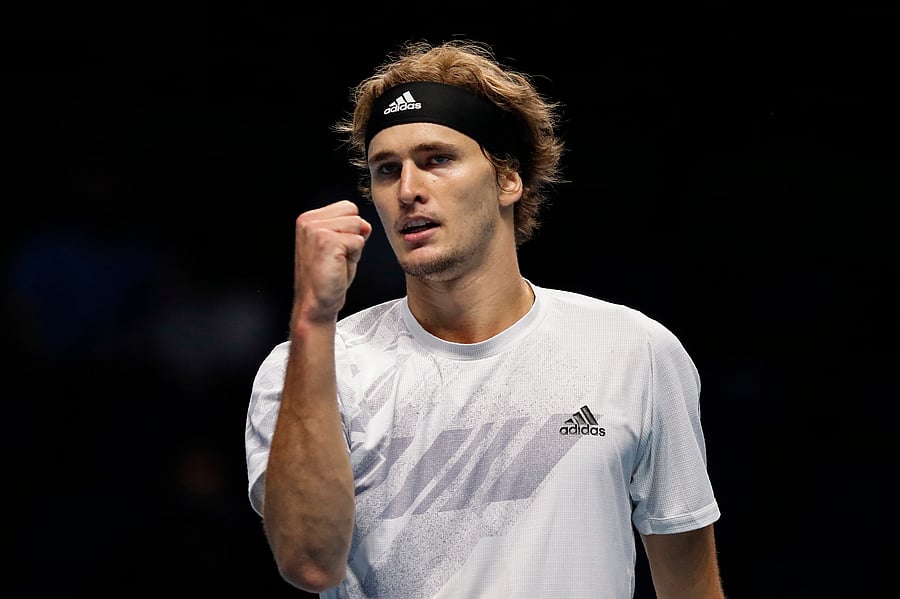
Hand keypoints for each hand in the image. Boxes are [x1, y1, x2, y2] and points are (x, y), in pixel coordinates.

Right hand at [292, 200, 371, 322]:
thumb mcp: (339, 245)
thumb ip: (350, 229)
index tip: (336, 249)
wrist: (316, 303)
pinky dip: (355, 256)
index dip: (350, 229)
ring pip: (358, 224)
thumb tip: (365, 223)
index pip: (347, 207)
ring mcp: (316, 230)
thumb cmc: (327, 278)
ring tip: (338, 261)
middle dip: (353, 235)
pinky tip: (339, 266)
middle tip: (338, 256)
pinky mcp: (327, 241)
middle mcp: (308, 221)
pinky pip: (359, 240)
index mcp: (308, 219)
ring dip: (354, 246)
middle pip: (353, 212)